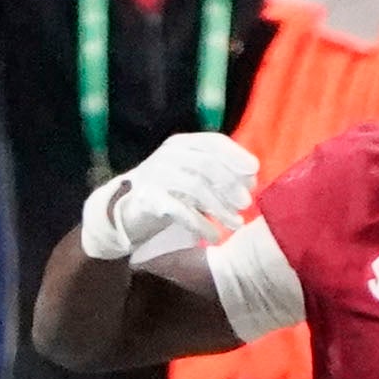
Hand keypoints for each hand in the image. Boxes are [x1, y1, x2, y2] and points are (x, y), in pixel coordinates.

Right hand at [78, 132, 255, 260]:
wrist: (124, 211)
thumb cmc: (167, 193)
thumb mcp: (191, 176)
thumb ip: (217, 175)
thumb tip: (252, 181)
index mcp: (181, 144)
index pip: (213, 142)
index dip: (236, 156)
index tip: (254, 172)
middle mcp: (167, 155)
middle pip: (207, 165)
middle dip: (230, 184)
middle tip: (246, 203)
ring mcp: (155, 175)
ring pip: (195, 187)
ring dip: (220, 207)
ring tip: (236, 223)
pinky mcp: (147, 199)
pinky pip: (180, 211)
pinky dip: (200, 224)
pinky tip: (213, 236)